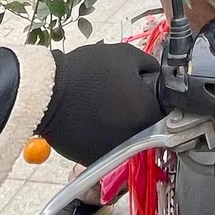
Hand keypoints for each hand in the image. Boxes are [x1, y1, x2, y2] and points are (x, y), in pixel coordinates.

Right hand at [34, 43, 165, 164]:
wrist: (47, 91)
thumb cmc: (87, 71)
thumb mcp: (126, 55)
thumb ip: (150, 66)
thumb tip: (157, 75)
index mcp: (147, 114)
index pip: (166, 110)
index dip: (157, 99)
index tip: (148, 93)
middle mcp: (135, 138)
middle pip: (147, 126)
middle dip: (139, 112)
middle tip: (124, 96)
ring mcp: (113, 152)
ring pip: (126, 139)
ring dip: (122, 126)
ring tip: (105, 106)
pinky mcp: (92, 159)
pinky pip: (105, 147)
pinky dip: (102, 136)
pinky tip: (92, 119)